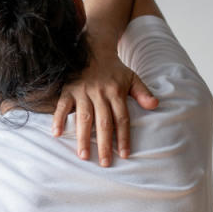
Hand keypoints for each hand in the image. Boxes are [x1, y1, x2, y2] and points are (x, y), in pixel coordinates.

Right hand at [52, 49, 158, 166]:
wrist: (93, 47)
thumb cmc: (113, 68)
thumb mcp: (131, 77)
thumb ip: (142, 92)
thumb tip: (155, 105)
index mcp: (116, 92)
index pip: (122, 119)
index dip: (123, 137)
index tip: (124, 155)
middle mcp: (99, 93)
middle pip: (103, 122)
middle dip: (104, 144)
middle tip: (105, 163)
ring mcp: (82, 92)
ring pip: (84, 117)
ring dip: (83, 137)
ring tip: (83, 156)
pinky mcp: (68, 90)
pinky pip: (62, 106)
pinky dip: (58, 119)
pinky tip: (56, 134)